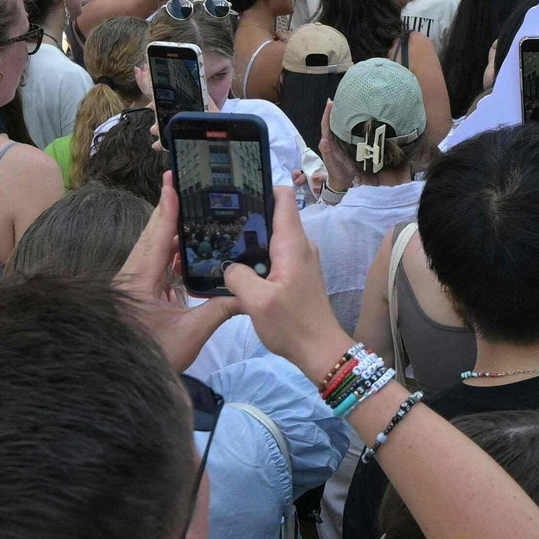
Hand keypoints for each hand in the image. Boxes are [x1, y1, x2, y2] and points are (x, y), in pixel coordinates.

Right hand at [220, 186, 342, 366]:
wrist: (320, 350)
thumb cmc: (292, 324)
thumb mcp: (256, 301)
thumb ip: (238, 276)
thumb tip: (229, 267)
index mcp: (293, 243)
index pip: (283, 197)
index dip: (261, 187)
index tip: (236, 190)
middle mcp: (300, 245)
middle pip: (274, 216)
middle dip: (248, 215)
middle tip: (218, 221)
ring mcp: (300, 260)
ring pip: (272, 238)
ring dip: (251, 240)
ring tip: (223, 244)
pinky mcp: (297, 275)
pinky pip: (275, 255)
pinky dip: (258, 257)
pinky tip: (239, 268)